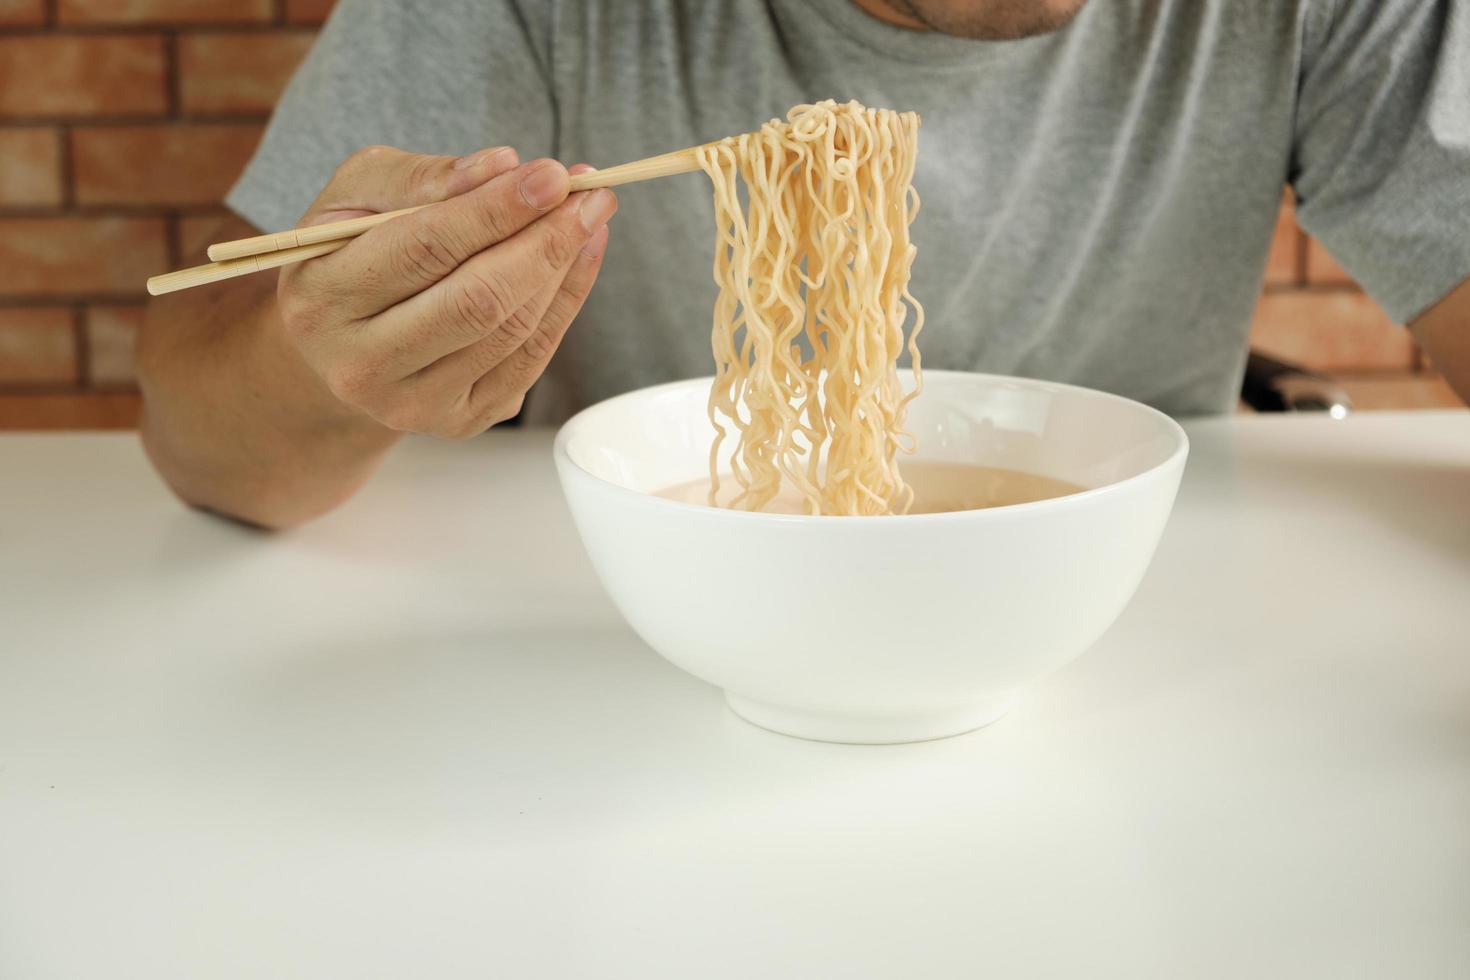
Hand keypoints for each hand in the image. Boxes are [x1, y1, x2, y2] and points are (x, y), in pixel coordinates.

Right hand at [275, 144, 615, 437]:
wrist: (338, 346)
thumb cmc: (349, 254)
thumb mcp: (356, 196)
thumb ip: (420, 177)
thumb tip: (500, 166)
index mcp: (323, 297)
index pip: (425, 248)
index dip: (496, 209)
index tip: (550, 174)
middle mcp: (361, 364)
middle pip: (477, 301)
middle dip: (545, 241)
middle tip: (590, 193)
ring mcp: (413, 404)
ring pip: (512, 332)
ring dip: (564, 268)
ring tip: (589, 215)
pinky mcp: (459, 421)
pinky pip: (529, 361)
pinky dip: (565, 304)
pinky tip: (581, 257)